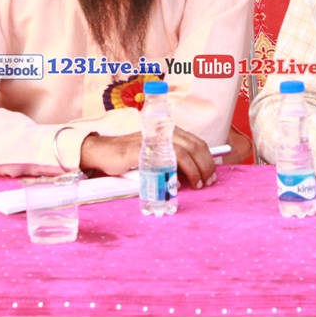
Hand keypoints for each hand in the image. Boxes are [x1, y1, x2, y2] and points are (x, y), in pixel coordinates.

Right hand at [80, 127, 216, 188]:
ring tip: (198, 184)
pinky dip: (175, 172)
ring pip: (183, 153)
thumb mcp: (156, 155)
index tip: (212, 173)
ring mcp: (153, 141)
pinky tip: (179, 183)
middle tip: (208, 181)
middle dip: (205, 165)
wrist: (104, 152)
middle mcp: (163, 133)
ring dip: (195, 170)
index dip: (208, 158)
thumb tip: (192, 174)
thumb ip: (173, 160)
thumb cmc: (131, 155)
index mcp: (168, 132)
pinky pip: (163, 160)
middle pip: (194, 146)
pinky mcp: (142, 151)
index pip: (196, 142)